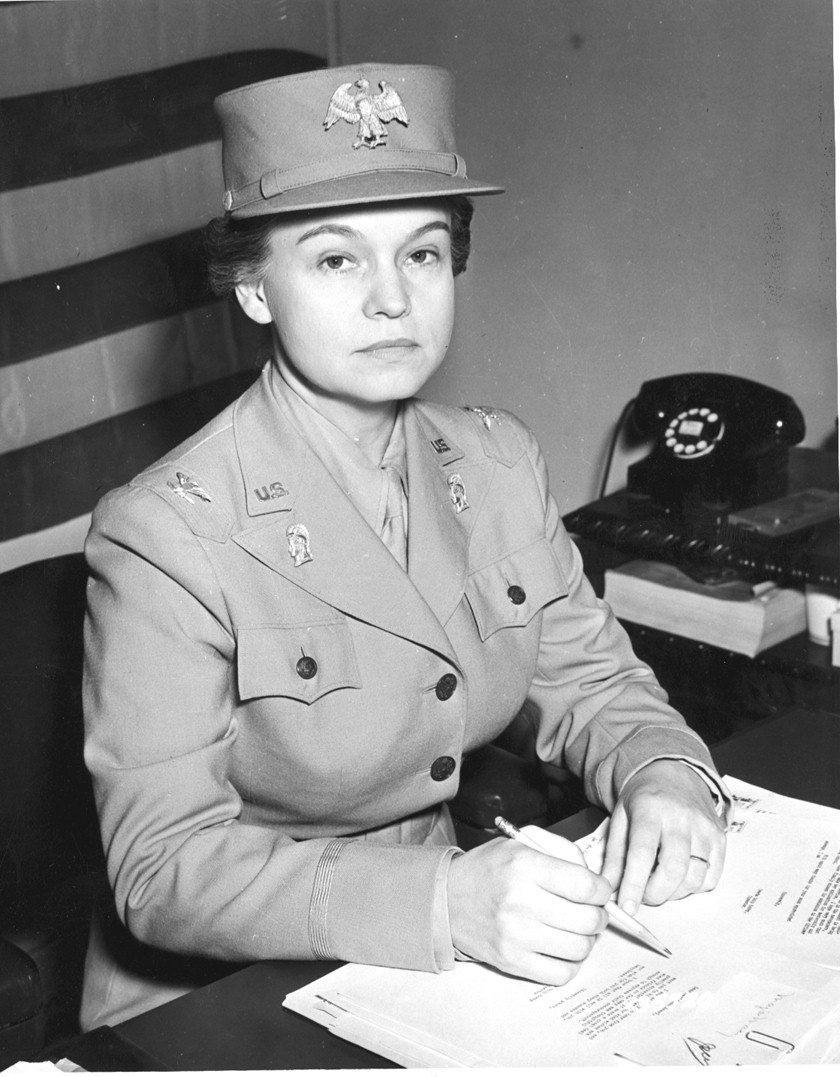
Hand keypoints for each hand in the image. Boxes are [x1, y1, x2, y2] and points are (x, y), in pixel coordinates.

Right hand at [447, 836, 610, 984]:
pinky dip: (569, 963)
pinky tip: (561, 947)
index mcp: (525, 867)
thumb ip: (561, 852)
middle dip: (598, 915)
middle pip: (588, 920)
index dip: (602, 890)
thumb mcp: (520, 844)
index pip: (585, 886)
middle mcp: (521, 902)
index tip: (599, 890)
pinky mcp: (512, 962)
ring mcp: (516, 936)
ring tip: (575, 929)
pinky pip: (561, 974)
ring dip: (586, 940)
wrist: (446, 899)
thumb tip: (596, 880)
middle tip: (590, 911)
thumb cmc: (487, 870)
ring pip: (580, 948)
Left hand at [601, 760, 726, 915]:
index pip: (642, 852)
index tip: (627, 907)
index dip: (634, 884)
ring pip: (694, 878)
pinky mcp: (720, 839)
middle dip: (655, 894)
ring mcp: (705, 828)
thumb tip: (608, 889)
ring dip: (674, 893)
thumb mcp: (620, 818)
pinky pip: (711, 878)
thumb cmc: (644, 799)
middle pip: (673, 868)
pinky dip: (693, 888)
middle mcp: (681, 817)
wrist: (673, 774)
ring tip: (659, 885)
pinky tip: (679, 878)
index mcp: (650, 808)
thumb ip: (614, 856)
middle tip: (643, 897)